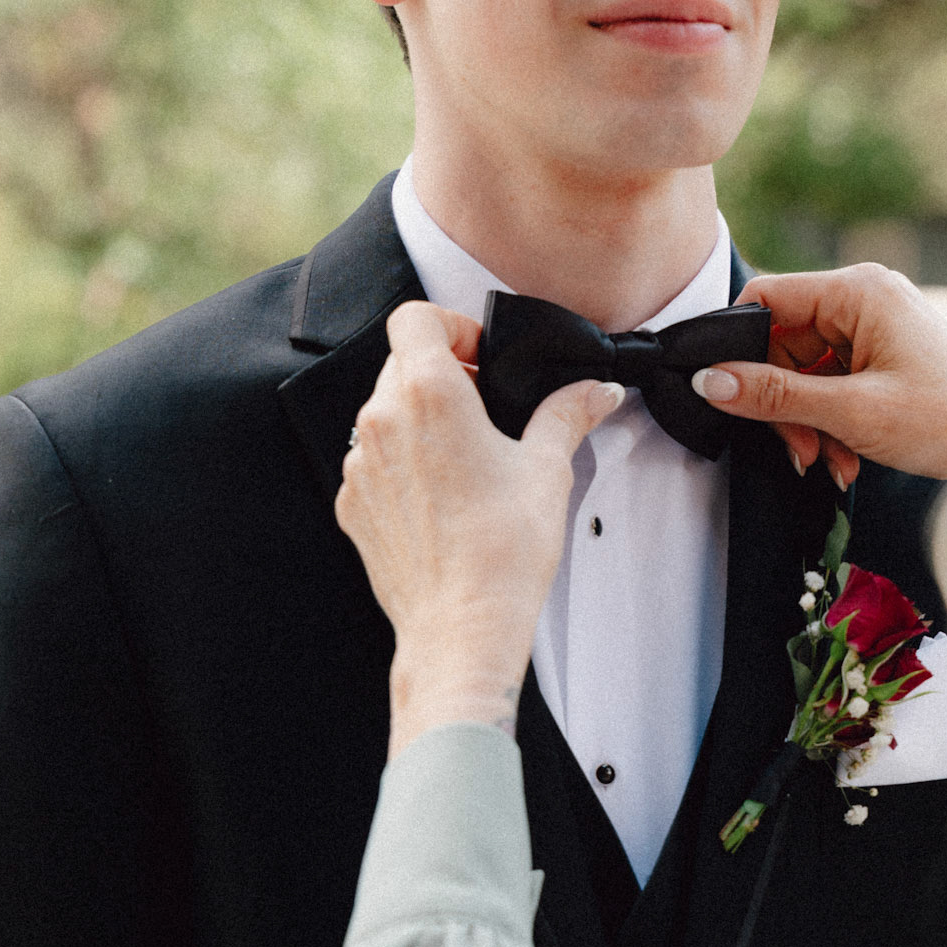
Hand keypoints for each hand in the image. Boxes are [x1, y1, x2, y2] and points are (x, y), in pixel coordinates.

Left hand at [335, 300, 623, 755]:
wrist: (461, 629)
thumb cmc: (501, 555)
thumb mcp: (548, 470)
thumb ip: (568, 414)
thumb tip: (594, 392)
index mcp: (430, 395)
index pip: (414, 317)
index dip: (451, 326)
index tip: (479, 358)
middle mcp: (383, 422)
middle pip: (401, 363)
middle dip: (443, 373)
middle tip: (486, 407)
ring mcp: (360, 464)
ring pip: (383, 411)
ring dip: (420, 418)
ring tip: (467, 456)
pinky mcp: (352, 503)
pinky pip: (372, 459)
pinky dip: (402, 462)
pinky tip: (444, 495)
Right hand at [693, 264, 946, 484]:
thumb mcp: (852, 411)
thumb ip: (775, 396)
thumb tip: (709, 381)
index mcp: (858, 291)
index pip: (766, 298)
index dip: (737, 344)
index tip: (724, 390)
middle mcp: (864, 299)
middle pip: (782, 343)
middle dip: (784, 402)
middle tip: (800, 449)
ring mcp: (875, 327)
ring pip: (803, 371)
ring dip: (807, 421)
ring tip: (829, 459)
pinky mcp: (882, 356)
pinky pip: (831, 383)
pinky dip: (830, 422)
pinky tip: (846, 457)